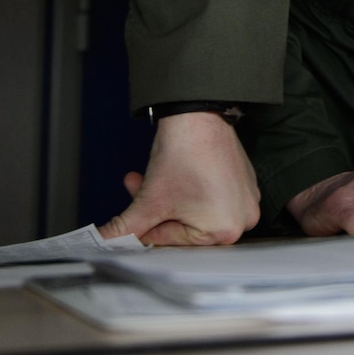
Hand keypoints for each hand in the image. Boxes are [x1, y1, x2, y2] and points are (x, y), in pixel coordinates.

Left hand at [101, 111, 259, 245]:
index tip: (135, 218)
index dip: (147, 228)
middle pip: (186, 227)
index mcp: (224, 231)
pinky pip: (212, 197)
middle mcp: (242, 219)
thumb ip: (125, 228)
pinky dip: (191, 190)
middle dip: (157, 210)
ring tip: (152, 180)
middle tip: (138, 193)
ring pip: (196, 211)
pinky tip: (176, 175)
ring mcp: (245, 199)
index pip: (174, 241)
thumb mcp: (149, 201)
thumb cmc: (185, 153)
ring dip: (171, 199)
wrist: (197, 114)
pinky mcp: (244, 182)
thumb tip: (108, 241)